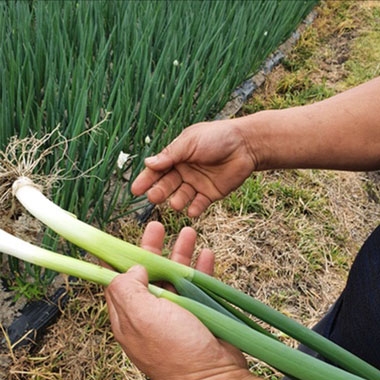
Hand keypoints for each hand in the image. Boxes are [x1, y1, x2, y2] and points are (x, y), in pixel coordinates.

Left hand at [105, 221, 252, 379]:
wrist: (215, 377)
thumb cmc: (175, 350)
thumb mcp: (142, 317)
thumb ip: (128, 289)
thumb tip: (133, 269)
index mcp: (130, 314)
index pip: (119, 279)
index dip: (120, 257)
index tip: (120, 239)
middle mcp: (151, 311)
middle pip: (148, 271)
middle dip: (152, 248)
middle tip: (156, 226)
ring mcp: (176, 311)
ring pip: (175, 273)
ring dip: (181, 251)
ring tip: (188, 232)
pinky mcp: (198, 311)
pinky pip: (198, 283)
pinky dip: (201, 267)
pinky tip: (206, 253)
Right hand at [131, 120, 257, 216]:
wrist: (246, 145)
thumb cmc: (217, 137)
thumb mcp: (190, 142)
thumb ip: (171, 154)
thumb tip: (148, 163)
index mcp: (177, 156)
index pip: (157, 169)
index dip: (146, 179)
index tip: (135, 190)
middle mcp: (184, 171)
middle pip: (166, 185)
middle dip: (159, 191)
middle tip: (154, 197)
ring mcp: (197, 183)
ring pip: (180, 196)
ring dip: (176, 201)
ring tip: (176, 202)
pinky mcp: (210, 193)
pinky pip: (199, 204)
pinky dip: (195, 209)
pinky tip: (192, 211)